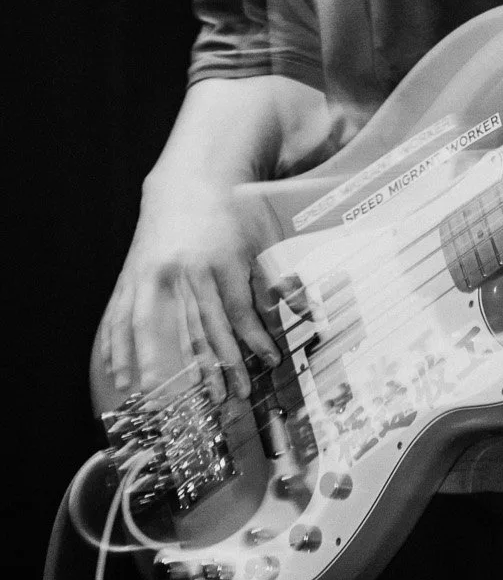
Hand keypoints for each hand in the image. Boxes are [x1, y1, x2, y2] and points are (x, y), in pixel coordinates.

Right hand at [97, 178, 277, 404]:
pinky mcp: (134, 275)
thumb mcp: (264, 235)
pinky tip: (120, 375)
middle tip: (225, 398)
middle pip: (200, 327)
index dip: (255, 340)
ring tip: (163, 400)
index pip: (239, 310)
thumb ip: (280, 275)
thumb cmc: (234, 209)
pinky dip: (119, 347)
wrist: (190, 179)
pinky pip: (123, 316)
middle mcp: (187, 270)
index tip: (269, 362)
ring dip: (161, 367)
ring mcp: (156, 274)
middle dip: (215, 367)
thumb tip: (305, 310)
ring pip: (157, 328)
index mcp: (221, 260)